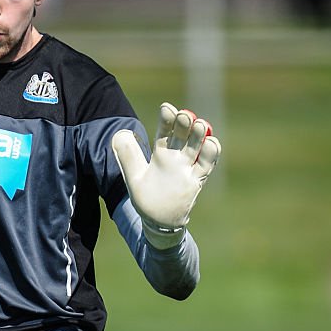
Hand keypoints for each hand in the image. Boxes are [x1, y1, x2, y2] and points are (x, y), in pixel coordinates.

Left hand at [111, 103, 220, 247]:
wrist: (159, 221)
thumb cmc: (146, 198)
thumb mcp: (134, 177)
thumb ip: (128, 156)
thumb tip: (119, 133)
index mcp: (160, 153)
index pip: (165, 131)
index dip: (167, 119)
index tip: (167, 108)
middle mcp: (176, 157)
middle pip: (183, 134)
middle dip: (185, 123)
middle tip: (184, 115)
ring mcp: (188, 167)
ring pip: (197, 145)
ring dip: (200, 134)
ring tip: (199, 124)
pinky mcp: (197, 179)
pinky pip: (206, 164)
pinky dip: (211, 152)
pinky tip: (211, 142)